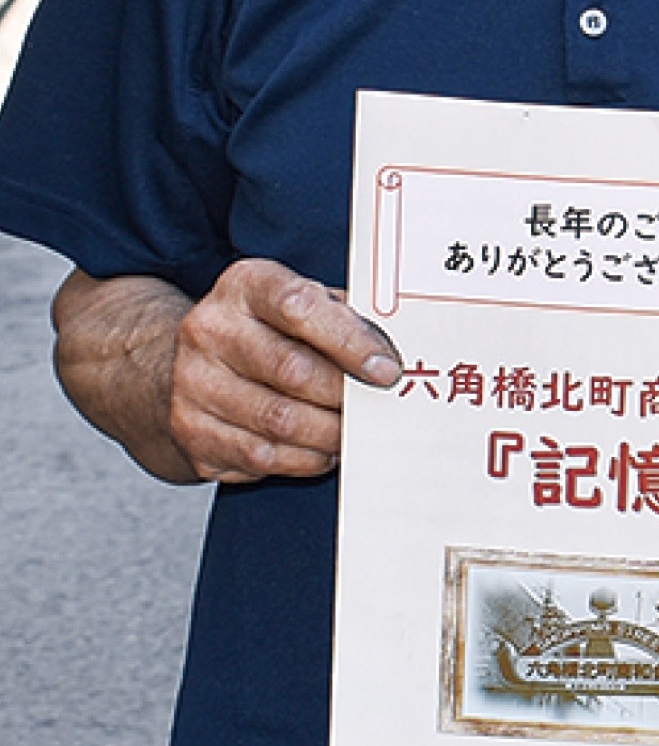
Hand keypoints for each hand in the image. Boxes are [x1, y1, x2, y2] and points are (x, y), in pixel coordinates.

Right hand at [169, 258, 399, 484]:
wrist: (181, 365)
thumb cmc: (262, 331)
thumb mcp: (296, 304)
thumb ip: (341, 318)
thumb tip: (391, 353)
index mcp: (244, 286)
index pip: (300, 307)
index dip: (350, 342)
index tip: (386, 369)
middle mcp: (210, 330)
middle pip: (292, 370)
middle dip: (345, 395)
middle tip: (376, 408)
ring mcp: (194, 383)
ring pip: (281, 421)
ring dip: (330, 433)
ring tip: (354, 432)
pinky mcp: (193, 432)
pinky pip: (263, 456)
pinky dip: (305, 458)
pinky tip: (322, 449)